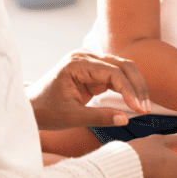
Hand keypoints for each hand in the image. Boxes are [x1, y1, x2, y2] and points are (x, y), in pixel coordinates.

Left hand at [26, 50, 150, 130]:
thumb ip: (99, 117)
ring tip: (143, 107)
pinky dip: (128, 89)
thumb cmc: (46, 111)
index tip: (138, 109)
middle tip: (145, 108)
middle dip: (137, 86)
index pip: (112, 72)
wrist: (31, 107)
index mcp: (77, 63)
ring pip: (124, 69)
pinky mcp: (95, 72)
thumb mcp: (71, 117)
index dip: (128, 90)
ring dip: (135, 87)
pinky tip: (135, 103)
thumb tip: (125, 119)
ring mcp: (91, 63)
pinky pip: (117, 77)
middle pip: (122, 65)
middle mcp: (86, 57)